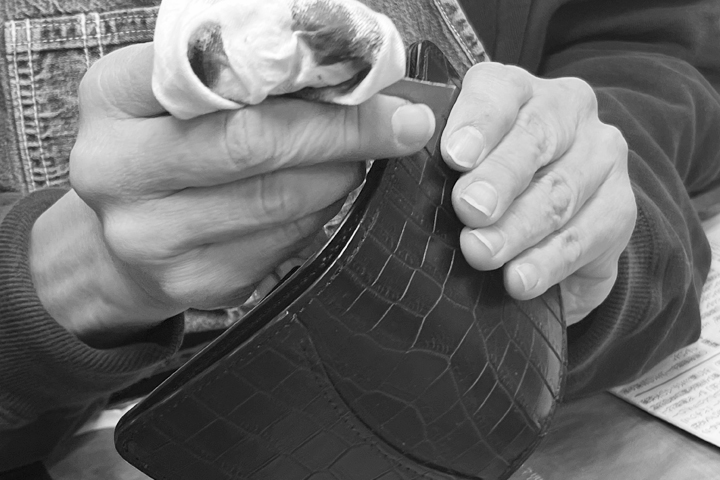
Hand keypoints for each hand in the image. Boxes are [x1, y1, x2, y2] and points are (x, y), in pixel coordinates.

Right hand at [30, 42, 434, 345]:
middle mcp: (117, 171)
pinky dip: (321, 213)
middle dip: (344, 132)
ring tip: (359, 156)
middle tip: (402, 125)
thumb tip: (350, 73)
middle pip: (253, 145)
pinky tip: (324, 194)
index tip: (371, 79)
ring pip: (279, 201)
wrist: (120, 240)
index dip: (306, 78)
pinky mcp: (195, 282)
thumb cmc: (164, 147)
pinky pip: (285, 244)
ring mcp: (153, 238)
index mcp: (112, 98)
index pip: (219, 77)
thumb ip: (242, 75)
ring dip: (340, 174)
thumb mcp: (179, 94)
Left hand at [441, 63, 635, 324]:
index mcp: (518, 91)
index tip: (455, 156)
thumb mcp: (458, 162)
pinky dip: (548, 262)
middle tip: (468, 210)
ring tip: (482, 254)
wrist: (553, 217)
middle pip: (536, 140)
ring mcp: (600, 159)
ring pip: (560, 192)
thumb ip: (436, 157)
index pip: (500, 93)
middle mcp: (568, 113)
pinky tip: (520, 280)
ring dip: (517, 229)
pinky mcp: (620, 209)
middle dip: (499, 179)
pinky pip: (586, 238)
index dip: (477, 123)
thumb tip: (396, 156)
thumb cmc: (485, 182)